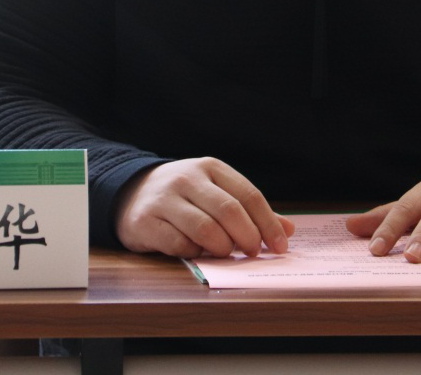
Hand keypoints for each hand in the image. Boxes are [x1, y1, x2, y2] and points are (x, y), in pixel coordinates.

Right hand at [113, 157, 295, 258]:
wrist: (132, 193)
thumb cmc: (185, 197)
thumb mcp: (216, 193)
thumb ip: (251, 211)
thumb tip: (289, 230)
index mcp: (210, 168)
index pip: (248, 195)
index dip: (268, 223)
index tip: (280, 246)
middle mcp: (187, 178)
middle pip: (229, 210)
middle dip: (248, 237)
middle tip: (253, 253)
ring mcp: (165, 199)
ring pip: (205, 228)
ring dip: (222, 247)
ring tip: (226, 253)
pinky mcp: (146, 221)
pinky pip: (179, 243)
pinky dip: (195, 253)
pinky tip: (198, 252)